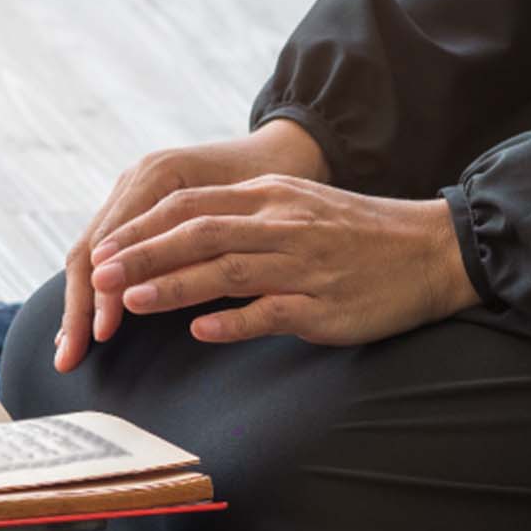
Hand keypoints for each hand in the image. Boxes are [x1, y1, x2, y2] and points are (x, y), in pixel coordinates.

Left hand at [87, 175, 479, 345]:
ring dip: (175, 286)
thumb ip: (238, 221)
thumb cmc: (352, 237)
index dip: (140, 229)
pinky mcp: (323, 304)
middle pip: (199, 233)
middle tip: (99, 276)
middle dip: (143, 255)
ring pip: (228, 269)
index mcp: (270, 198)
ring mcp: (303, 264)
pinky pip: (272, 312)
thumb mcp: (293, 211)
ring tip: (131, 302)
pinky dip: (234, 322)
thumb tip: (176, 242)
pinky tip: (201, 332)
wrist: (431, 251)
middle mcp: (282, 224)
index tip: (102, 251)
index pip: (190, 206)